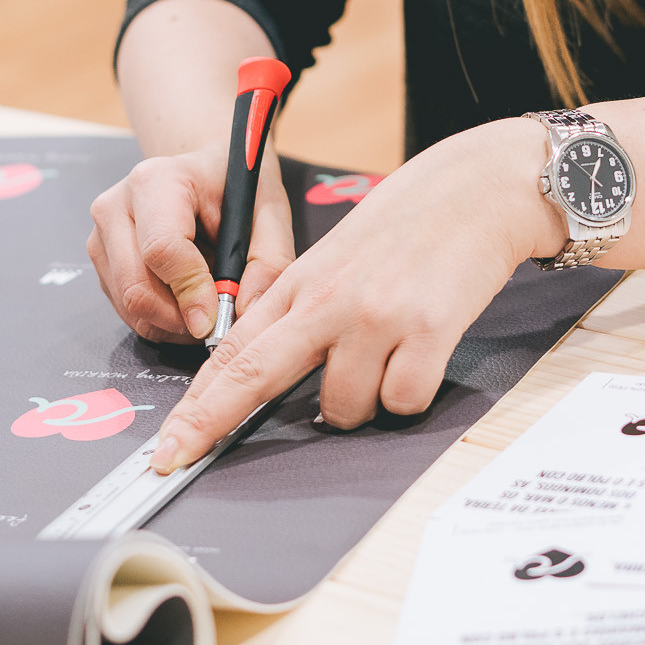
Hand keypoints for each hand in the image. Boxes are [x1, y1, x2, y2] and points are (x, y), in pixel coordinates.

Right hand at [86, 147, 294, 343]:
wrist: (204, 171)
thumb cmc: (234, 187)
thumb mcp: (270, 213)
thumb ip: (268, 262)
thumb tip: (247, 310)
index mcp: (157, 181)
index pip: (162, 249)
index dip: (190, 291)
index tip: (217, 317)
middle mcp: (117, 206)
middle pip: (136, 287)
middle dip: (181, 317)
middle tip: (218, 322)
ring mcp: (102, 235)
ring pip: (129, 306)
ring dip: (171, 322)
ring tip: (206, 305)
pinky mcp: (101, 260)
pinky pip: (125, 309)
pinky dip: (159, 319)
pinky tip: (185, 300)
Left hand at [148, 118, 559, 472]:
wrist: (476, 187)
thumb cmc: (407, 223)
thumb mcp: (336, 257)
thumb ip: (302, 310)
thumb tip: (269, 373)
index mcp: (302, 283)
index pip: (234, 351)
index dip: (196, 403)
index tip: (168, 441)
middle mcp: (330, 301)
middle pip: (255, 376)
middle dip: (209, 424)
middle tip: (178, 457)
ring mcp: (377, 316)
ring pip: (344, 409)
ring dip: (363, 404)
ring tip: (389, 357)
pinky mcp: (428, 330)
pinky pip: (403, 402)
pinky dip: (410, 394)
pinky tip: (421, 354)